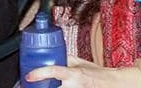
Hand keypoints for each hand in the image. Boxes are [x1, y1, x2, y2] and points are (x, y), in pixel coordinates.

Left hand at [26, 55, 140, 87]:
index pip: (53, 71)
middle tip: (30, 84)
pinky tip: (51, 87)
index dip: (39, 73)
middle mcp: (73, 86)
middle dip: (39, 87)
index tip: (29, 75)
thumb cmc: (97, 74)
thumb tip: (52, 55)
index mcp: (74, 74)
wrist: (111, 85)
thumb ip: (65, 59)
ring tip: (38, 86)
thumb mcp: (80, 63)